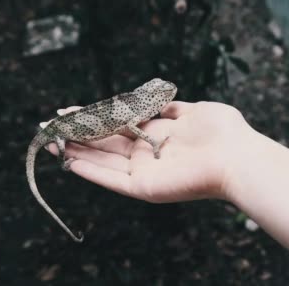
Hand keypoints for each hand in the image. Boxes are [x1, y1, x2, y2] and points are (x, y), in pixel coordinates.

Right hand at [41, 101, 254, 202]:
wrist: (238, 157)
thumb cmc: (223, 132)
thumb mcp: (195, 110)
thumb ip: (171, 107)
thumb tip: (156, 101)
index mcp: (157, 135)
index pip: (118, 127)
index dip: (94, 119)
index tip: (70, 111)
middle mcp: (147, 154)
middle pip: (105, 144)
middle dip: (77, 135)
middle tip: (49, 125)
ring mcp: (144, 172)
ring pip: (102, 161)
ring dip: (75, 151)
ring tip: (49, 141)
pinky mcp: (144, 188)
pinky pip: (110, 180)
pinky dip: (89, 171)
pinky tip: (68, 161)